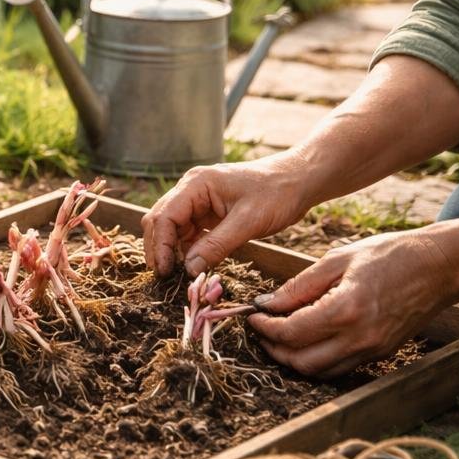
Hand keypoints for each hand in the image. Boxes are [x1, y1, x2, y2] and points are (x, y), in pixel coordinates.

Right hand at [143, 153, 309, 276]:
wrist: (299, 180)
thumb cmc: (276, 194)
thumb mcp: (248, 222)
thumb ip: (216, 245)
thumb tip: (189, 269)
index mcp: (195, 184)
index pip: (164, 216)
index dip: (160, 245)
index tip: (164, 271)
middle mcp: (190, 190)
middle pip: (160, 220)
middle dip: (159, 248)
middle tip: (164, 277)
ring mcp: (198, 201)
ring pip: (172, 228)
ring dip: (171, 250)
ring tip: (176, 276)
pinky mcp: (208, 212)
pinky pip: (189, 232)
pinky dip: (186, 249)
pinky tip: (190, 266)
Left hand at [247, 231, 458, 376]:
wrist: (440, 267)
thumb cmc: (389, 255)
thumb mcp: (337, 260)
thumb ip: (299, 286)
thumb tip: (266, 303)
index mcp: (345, 310)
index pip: (290, 333)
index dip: (264, 327)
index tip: (252, 315)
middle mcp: (360, 338)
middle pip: (301, 361)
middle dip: (274, 348)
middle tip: (261, 330)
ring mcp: (373, 350)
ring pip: (320, 372)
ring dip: (293, 359)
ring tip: (279, 337)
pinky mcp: (382, 354)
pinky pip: (340, 368)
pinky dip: (317, 360)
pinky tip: (307, 340)